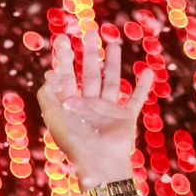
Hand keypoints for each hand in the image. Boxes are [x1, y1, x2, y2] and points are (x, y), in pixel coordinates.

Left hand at [37, 31, 154, 184]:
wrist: (100, 161)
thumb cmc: (75, 141)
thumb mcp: (53, 116)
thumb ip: (48, 95)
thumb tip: (49, 75)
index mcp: (70, 107)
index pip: (66, 78)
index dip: (63, 60)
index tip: (63, 41)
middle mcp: (88, 107)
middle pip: (89, 75)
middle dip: (89, 55)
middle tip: (90, 34)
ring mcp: (107, 112)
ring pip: (111, 82)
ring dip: (113, 64)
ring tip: (114, 44)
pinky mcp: (125, 118)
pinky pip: (136, 99)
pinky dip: (143, 86)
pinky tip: (147, 71)